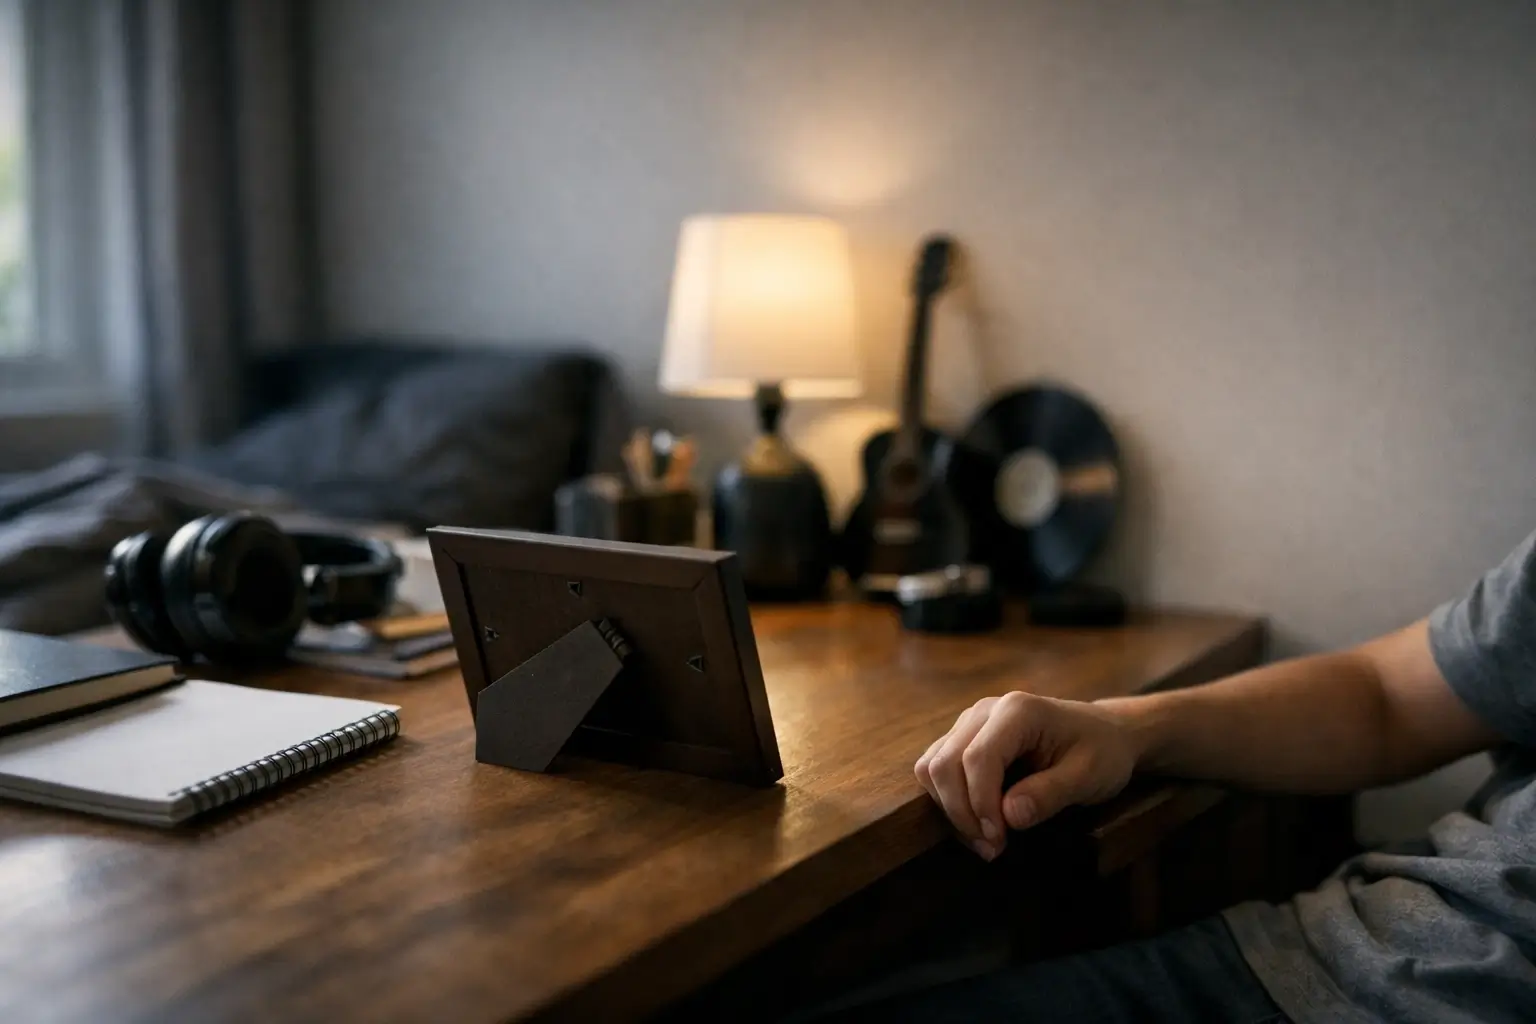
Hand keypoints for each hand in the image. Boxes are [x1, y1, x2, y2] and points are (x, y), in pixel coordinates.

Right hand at [913, 691, 1137, 860]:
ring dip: (950, 808)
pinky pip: (936, 768)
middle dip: (961, 812)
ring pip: (931, 766)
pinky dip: (948, 800)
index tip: (999, 841)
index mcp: (1018, 711)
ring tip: (984, 839)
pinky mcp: (964, 738)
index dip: (980, 804)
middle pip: (944, 763)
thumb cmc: (1102, 752)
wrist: (1105, 734)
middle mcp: (985, 710)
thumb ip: (1050, 794)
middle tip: (992, 848)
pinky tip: (977, 822)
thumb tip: (1009, 816)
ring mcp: (970, 722)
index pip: (977, 758)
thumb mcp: (1089, 776)